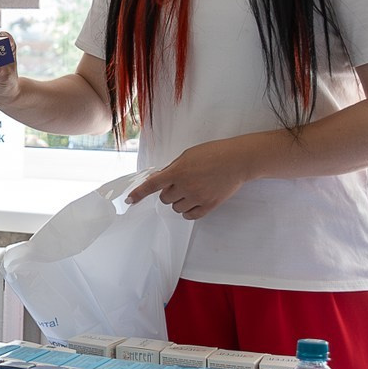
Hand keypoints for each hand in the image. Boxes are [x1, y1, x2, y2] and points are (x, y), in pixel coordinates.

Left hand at [127, 140, 255, 220]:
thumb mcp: (188, 155)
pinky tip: (193, 202)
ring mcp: (197, 197)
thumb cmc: (213, 153)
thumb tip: (159, 178)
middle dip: (168, 192)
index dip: (139, 194)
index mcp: (178, 171)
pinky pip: (190, 216)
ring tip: (190, 190)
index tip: (130, 200)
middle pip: (164, 199)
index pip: (152, 185)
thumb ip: (172, 168)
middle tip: (180, 184)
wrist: (237, 160)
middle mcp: (185, 186)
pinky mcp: (209, 205)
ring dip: (178, 201)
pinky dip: (188, 211)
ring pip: (176, 208)